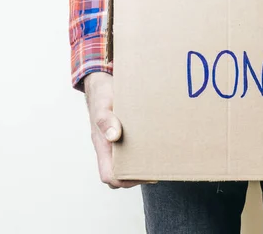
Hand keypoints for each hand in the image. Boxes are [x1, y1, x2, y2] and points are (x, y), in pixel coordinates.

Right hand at [85, 72, 153, 188]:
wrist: (102, 83)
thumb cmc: (102, 95)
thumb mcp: (103, 105)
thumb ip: (106, 120)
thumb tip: (113, 136)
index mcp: (102, 145)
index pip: (108, 175)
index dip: (124, 180)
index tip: (144, 175)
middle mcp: (109, 147)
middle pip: (119, 174)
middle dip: (137, 177)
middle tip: (157, 169)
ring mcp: (116, 142)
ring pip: (126, 163)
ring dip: (140, 165)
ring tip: (160, 159)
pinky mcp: (125, 134)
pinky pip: (132, 149)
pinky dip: (144, 151)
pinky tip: (158, 145)